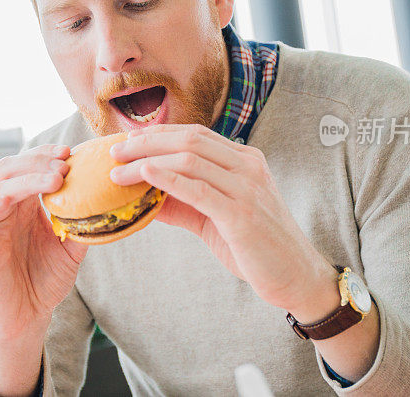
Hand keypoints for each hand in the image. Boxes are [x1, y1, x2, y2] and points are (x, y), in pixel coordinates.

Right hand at [0, 144, 87, 337]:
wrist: (28, 316)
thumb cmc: (46, 281)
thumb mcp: (72, 248)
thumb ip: (82, 224)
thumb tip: (105, 202)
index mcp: (27, 206)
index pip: (28, 165)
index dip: (44, 154)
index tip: (69, 153)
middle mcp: (7, 210)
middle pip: (10, 168)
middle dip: (36, 160)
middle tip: (63, 166)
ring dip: (26, 178)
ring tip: (53, 181)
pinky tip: (3, 204)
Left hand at [109, 124, 336, 316]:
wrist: (295, 276)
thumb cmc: (254, 245)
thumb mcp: (216, 216)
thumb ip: (183, 201)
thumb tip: (143, 193)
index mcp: (245, 160)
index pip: (196, 134)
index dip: (159, 134)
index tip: (127, 141)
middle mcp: (248, 167)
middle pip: (189, 140)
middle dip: (147, 143)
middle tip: (114, 152)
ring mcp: (247, 189)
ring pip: (190, 160)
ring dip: (148, 162)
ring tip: (119, 171)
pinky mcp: (242, 215)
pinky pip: (199, 189)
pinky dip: (168, 179)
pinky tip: (145, 175)